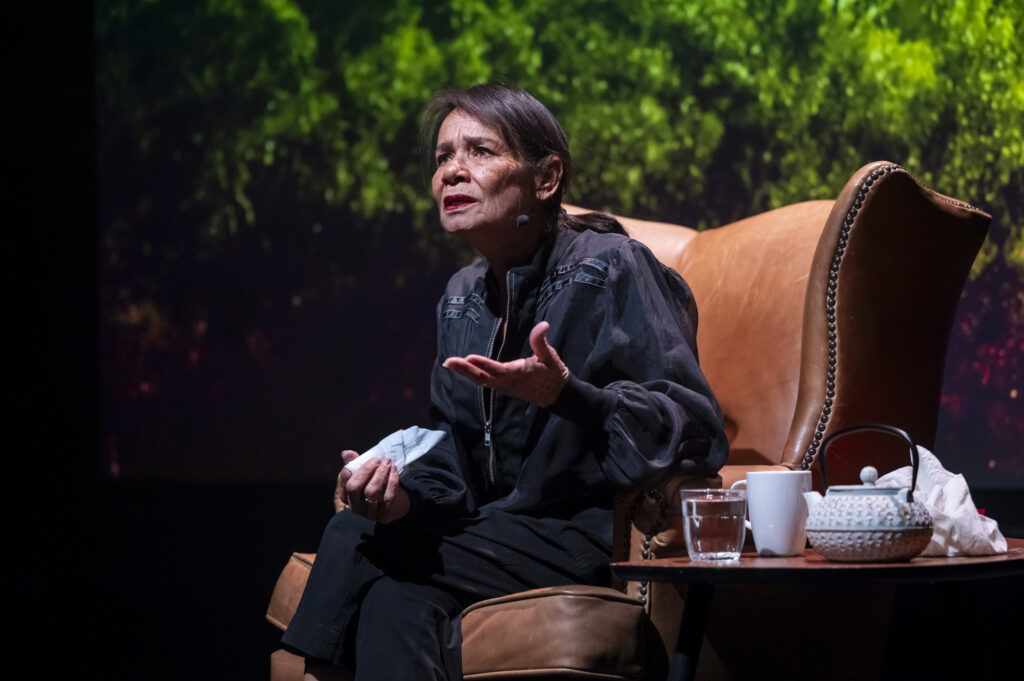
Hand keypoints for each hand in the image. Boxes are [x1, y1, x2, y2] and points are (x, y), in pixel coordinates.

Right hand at [335, 450, 409, 522]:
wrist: (396, 504)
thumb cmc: (377, 486)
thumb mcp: (366, 475)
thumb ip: (355, 463)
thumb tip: (346, 453)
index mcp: (347, 496)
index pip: (344, 482)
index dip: (352, 469)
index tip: (363, 459)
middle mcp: (355, 507)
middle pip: (354, 487)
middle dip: (366, 470)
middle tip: (377, 460)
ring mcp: (369, 513)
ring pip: (371, 492)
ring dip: (380, 474)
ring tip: (388, 462)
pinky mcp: (384, 515)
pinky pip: (388, 497)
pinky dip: (392, 481)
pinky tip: (394, 471)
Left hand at [442, 321, 568, 406]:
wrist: (556, 395)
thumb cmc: (553, 374)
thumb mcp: (550, 356)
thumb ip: (541, 341)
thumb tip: (543, 325)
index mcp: (519, 374)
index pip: (498, 370)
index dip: (484, 364)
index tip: (469, 358)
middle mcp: (508, 383)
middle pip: (483, 378)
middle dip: (465, 370)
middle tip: (449, 361)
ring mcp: (504, 387)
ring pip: (481, 380)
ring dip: (465, 372)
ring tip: (449, 363)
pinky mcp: (502, 387)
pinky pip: (484, 382)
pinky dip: (472, 375)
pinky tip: (462, 368)